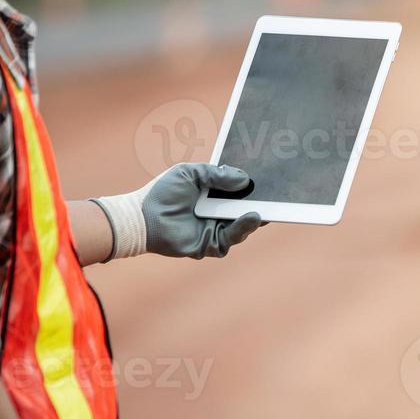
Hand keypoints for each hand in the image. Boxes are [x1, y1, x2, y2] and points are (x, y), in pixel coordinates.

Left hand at [91, 164, 263, 260]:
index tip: (270, 177)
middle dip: (263, 202)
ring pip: (244, 225)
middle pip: (247, 208)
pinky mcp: (211, 245)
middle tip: (278, 194)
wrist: (141, 217)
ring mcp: (216, 229)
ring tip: (264, 208)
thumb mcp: (191, 173)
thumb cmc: (162, 193)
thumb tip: (244, 179)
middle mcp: (218, 213)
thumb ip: (217, 174)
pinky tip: (251, 217)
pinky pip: (232, 238)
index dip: (255, 185)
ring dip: (255, 217)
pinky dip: (243, 227)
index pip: (241, 191)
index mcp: (215, 195)